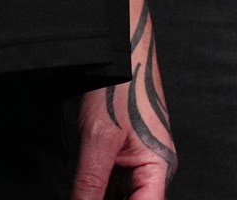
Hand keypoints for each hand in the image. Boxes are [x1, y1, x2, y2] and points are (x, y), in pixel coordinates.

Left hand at [75, 0, 172, 199]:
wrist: (115, 51)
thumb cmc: (120, 85)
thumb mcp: (97, 142)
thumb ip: (88, 188)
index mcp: (159, 167)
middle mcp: (149, 170)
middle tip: (80, 196)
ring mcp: (131, 164)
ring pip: (114, 198)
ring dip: (94, 198)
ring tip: (78, 189)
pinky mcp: (114, 158)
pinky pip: (103, 188)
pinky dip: (88, 194)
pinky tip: (77, 192)